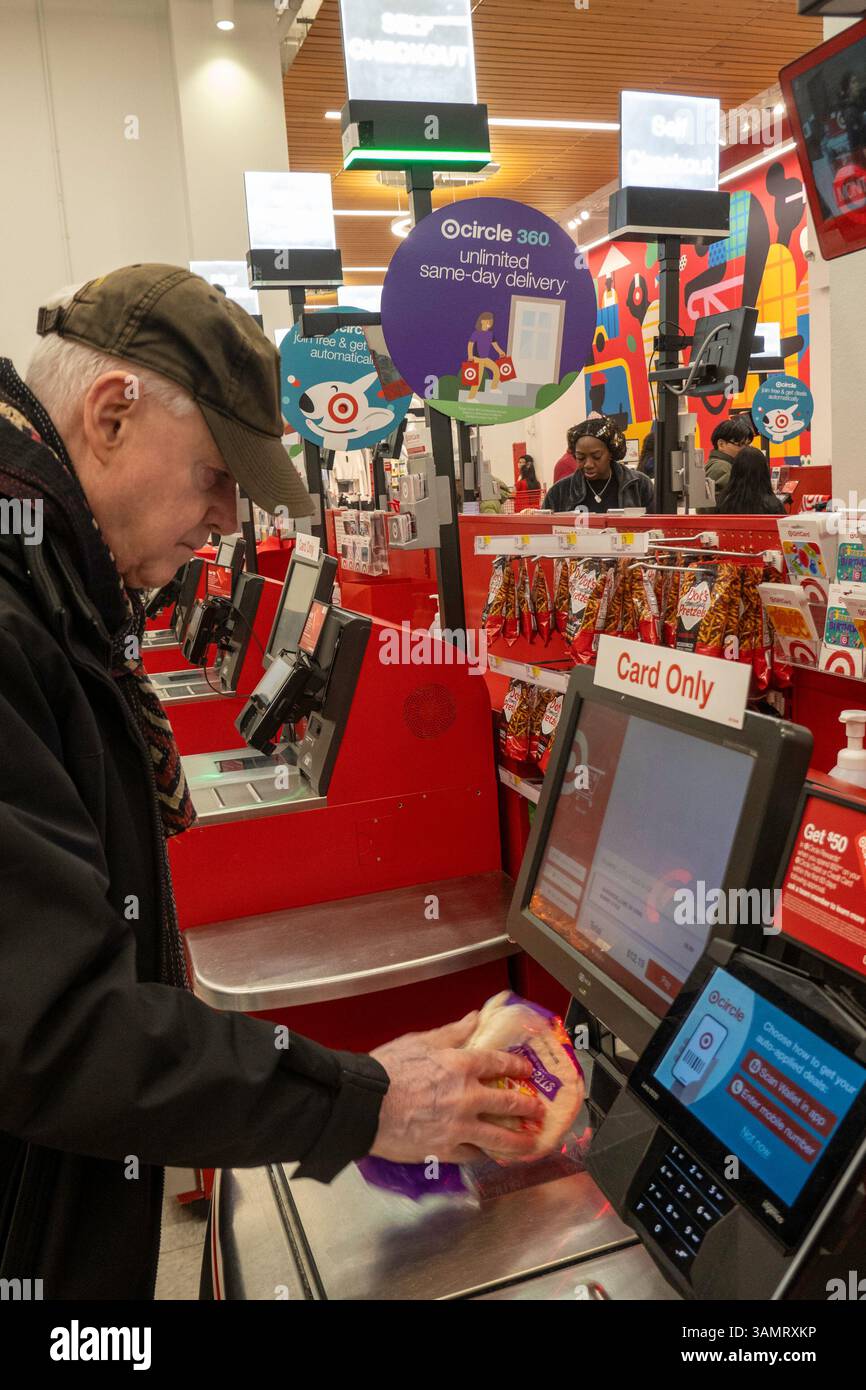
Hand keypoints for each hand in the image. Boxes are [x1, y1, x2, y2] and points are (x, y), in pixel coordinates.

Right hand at [369, 1013, 544, 1164]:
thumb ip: (452, 1033)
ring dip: (519, 1141)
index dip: (517, 1066)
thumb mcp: (420, 1042)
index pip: (499, 1063)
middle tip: (537, 1110)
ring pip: (500, 1138)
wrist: (363, 1105)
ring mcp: (458, 1127)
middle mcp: (466, 1097)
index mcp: (461, 1066)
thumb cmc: (386, 1070)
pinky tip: (492, 1155)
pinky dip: (485, 1155)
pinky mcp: (445, 1150)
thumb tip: (475, 1018)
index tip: (526, 1069)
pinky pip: (474, 1155)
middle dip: (528, 1107)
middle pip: (508, 1103)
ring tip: (530, 1143)